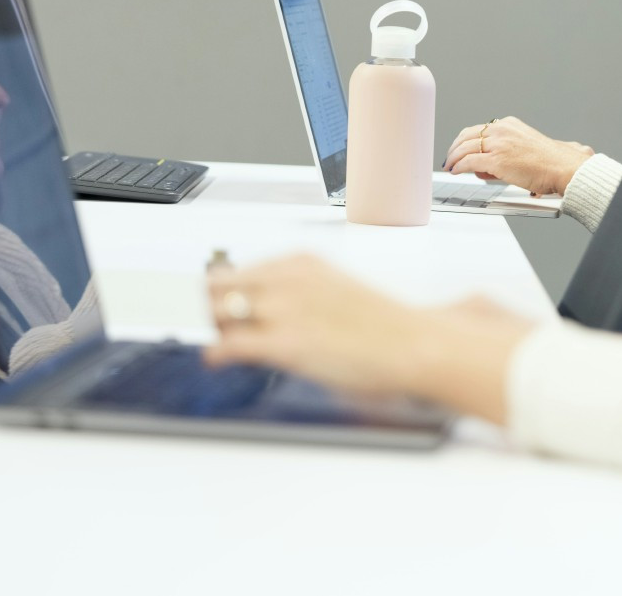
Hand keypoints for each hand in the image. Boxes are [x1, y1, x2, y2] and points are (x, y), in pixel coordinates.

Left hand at [204, 253, 532, 421]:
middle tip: (205, 322)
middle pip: (219, 284)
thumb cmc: (388, 325)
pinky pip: (229, 344)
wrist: (415, 343)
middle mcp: (288, 278)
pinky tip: (215, 359)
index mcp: (302, 263)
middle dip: (206, 303)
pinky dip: (215, 353)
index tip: (208, 298)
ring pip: (218, 311)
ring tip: (212, 339)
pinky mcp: (284, 342)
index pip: (241, 269)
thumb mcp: (340, 291)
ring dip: (211, 326)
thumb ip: (306, 293)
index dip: (219, 287)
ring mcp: (284, 309)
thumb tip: (284, 307)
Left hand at [443, 116, 593, 195]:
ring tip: (449, 166)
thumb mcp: (525, 148)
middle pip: (467, 135)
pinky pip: (468, 162)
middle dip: (455, 148)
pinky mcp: (496, 160)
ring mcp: (498, 144)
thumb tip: (487, 168)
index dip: (466, 141)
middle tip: (450, 158)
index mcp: (509, 124)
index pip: (479, 130)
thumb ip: (506, 153)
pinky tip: (455, 171)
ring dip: (453, 158)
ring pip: (464, 148)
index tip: (461, 148)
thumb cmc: (551, 163)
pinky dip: (458, 166)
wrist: (563, 168)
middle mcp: (502, 130)